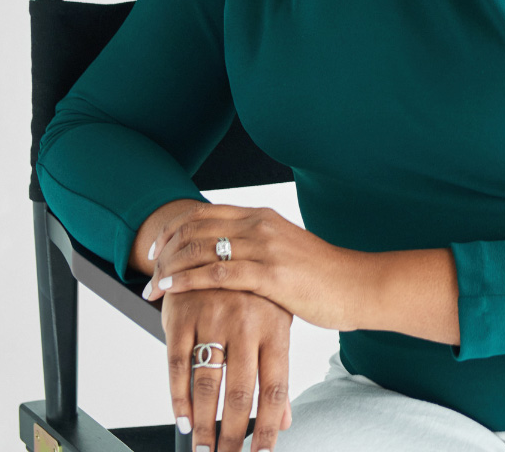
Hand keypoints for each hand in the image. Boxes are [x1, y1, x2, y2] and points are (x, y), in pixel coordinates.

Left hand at [143, 202, 363, 331]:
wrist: (357, 285)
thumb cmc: (323, 274)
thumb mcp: (285, 250)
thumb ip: (258, 247)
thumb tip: (232, 258)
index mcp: (262, 216)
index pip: (205, 213)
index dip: (174, 229)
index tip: (157, 248)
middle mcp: (260, 225)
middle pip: (196, 228)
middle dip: (165, 250)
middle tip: (147, 270)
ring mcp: (265, 248)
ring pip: (201, 249)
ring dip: (169, 268)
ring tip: (151, 287)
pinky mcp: (269, 275)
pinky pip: (217, 274)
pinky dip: (187, 281)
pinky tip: (170, 292)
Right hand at [162, 286, 291, 451]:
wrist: (216, 242)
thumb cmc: (252, 290)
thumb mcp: (275, 321)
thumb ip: (278, 370)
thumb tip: (284, 420)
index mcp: (275, 325)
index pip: (276, 386)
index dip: (268, 426)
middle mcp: (246, 321)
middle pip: (241, 392)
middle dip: (233, 435)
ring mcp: (214, 316)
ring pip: (207, 383)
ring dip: (203, 424)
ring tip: (203, 449)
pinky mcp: (182, 314)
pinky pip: (176, 365)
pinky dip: (177, 398)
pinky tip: (182, 419)